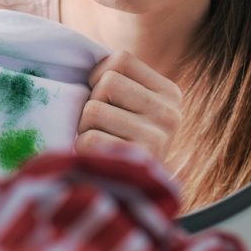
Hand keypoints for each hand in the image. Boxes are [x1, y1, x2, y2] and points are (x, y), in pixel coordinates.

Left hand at [76, 51, 182, 165]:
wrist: (133, 194)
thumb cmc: (121, 141)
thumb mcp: (132, 106)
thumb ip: (119, 80)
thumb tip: (79, 56)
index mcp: (170, 94)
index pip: (120, 60)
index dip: (99, 77)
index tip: (106, 100)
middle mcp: (171, 114)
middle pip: (106, 83)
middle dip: (92, 103)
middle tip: (101, 126)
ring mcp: (158, 140)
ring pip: (93, 109)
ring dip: (85, 127)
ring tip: (100, 142)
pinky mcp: (137, 163)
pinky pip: (89, 139)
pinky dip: (83, 149)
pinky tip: (99, 158)